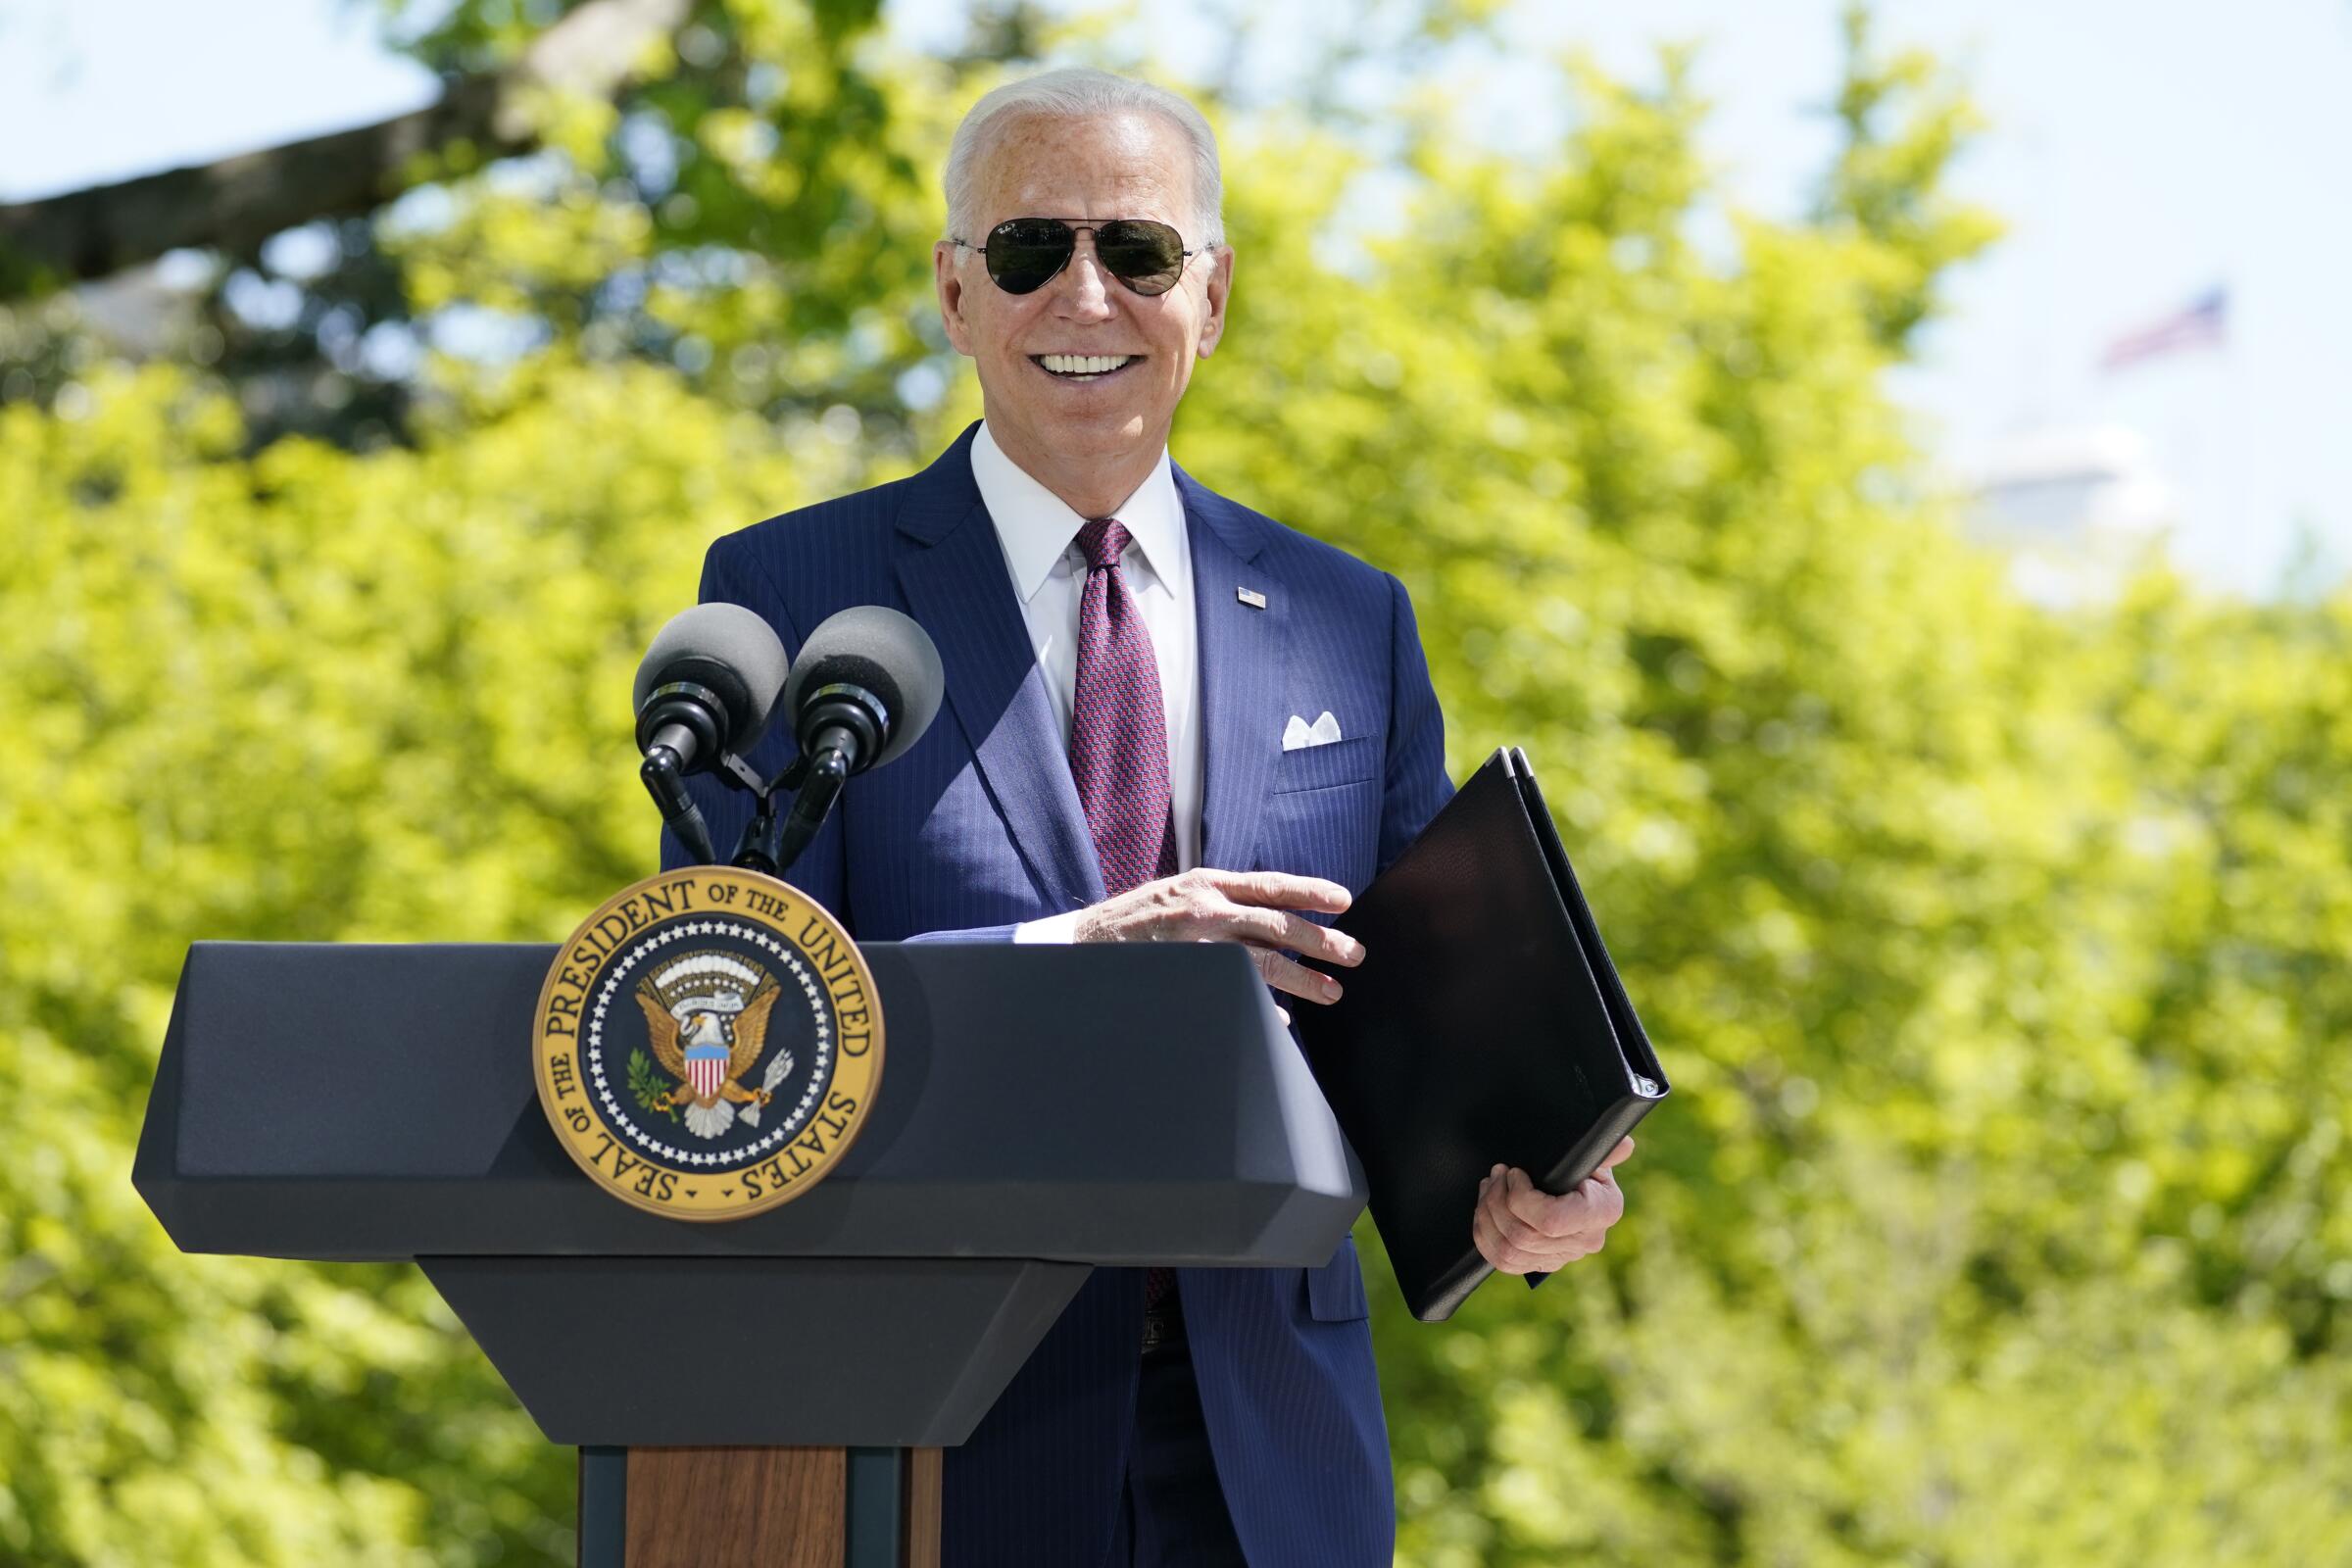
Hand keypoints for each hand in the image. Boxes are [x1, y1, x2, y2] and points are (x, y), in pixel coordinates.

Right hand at [1070, 867, 1365, 1008]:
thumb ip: (1226, 900)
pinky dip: (1262, 1007)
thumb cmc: (1142, 917)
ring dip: (1302, 980)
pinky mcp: (1187, 978)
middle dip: (1319, 941)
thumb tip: (1276, 916)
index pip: (1269, 885)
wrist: (1085, 942)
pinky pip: (1234, 995)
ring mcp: (1195, 948)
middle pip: (1274, 925)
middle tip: (1353, 954)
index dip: (1309, 891)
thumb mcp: (1183, 892)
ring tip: (1332, 993)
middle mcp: (1204, 912)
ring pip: (1261, 964)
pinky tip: (1284, 1019)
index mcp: (1207, 885)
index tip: (1344, 900)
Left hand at [1471, 1136, 1633, 1274]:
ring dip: (1487, 1217)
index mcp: (1601, 1212)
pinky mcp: (1541, 1264)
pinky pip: (1504, 1263)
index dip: (1522, 1198)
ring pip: (1508, 1252)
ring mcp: (1562, 1257)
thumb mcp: (1592, 1154)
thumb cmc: (1583, 1165)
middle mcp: (1585, 1241)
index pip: (1551, 1221)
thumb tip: (1624, 1146)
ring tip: (1489, 1188)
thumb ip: (1603, 1151)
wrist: (1580, 1186)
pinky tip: (1484, 1212)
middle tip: (1496, 1175)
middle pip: (1522, 1236)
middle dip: (1497, 1201)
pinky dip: (1485, 1237)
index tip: (1515, 1173)